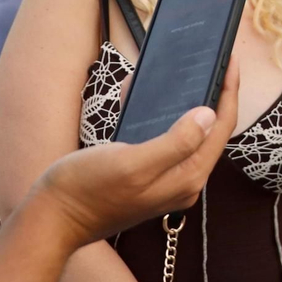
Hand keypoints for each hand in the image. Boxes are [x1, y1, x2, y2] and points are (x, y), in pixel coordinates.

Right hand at [29, 63, 238, 247]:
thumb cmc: (86, 191)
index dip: (229, 92)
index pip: (222, 128)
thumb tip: (209, 115)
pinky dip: (158, 117)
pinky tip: (144, 97)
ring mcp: (165, 180)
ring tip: (184, 74)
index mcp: (188, 177)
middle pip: (210, 131)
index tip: (231, 60)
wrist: (50, 220)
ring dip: (184, 104)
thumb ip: (176, 142)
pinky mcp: (146, 176)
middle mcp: (183, 180)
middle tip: (213, 63)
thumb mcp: (132, 163)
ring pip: (186, 133)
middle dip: (213, 95)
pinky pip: (162, 140)